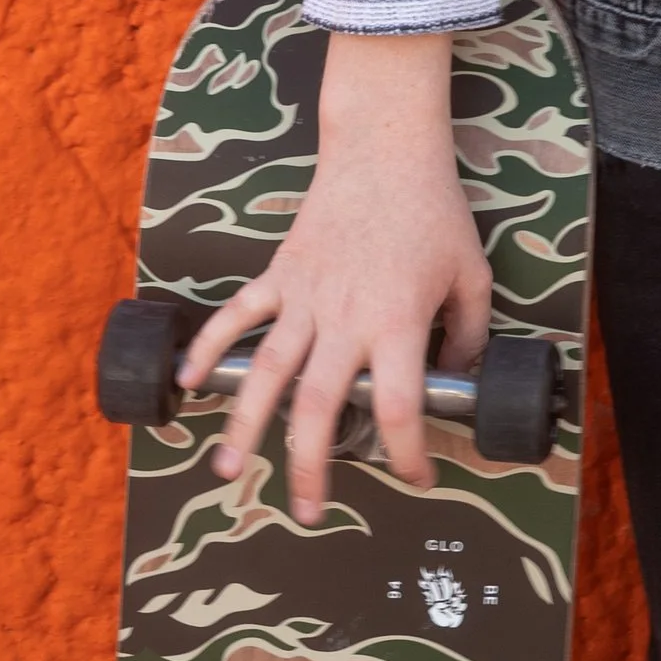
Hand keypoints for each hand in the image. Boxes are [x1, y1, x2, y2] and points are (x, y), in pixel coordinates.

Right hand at [177, 31, 491, 524]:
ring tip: (228, 471)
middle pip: (317, 409)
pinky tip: (188, 386)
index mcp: (396, 323)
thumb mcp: (472, 276)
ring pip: (266, 374)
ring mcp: (303, 297)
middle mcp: (343, 318)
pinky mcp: (278, 275)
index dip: (408, 455)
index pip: (398, 409)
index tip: (417, 477)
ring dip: (244, 426)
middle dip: (309, 468)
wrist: (385, 148)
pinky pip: (235, 318)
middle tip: (307, 512)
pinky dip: (208, 350)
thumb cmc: (434, 210)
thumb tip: (458, 377)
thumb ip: (469, 335)